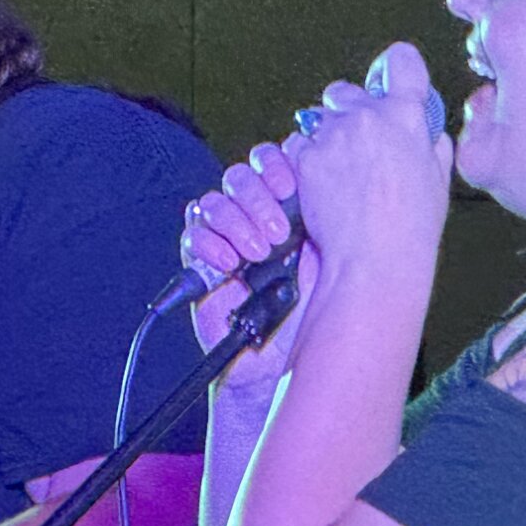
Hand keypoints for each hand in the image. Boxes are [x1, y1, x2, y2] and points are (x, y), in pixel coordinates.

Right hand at [181, 143, 319, 392]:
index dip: (277, 165)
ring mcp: (227, 239)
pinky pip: (192, 234)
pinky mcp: (201, 264)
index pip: (273, 161)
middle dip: (258, 199)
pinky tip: (231, 264)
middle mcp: (257, 218)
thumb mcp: (333, 256)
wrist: (287, 364)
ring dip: (236, 222)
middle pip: (241, 176)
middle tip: (278, 233)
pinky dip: (209, 243)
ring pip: (215, 201)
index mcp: (292, 207)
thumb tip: (321, 171)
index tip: (291, 187)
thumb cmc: (318, 316)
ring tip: (259, 254)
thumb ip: (324, 212)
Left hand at [281, 42, 452, 301]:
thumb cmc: (410, 227)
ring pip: (319, 120)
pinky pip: (299, 147)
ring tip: (340, 175)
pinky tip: (320, 187)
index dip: (397, 66)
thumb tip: (429, 134)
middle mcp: (367, 115)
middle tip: (357, 144)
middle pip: (347, 91)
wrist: (372, 258)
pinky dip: (307, 162)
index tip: (392, 74)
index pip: (402, 62)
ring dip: (326, 138)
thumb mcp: (438, 181)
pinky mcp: (305, 158)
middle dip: (349, 110)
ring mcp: (332, 135)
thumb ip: (432, 146)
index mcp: (406, 115)